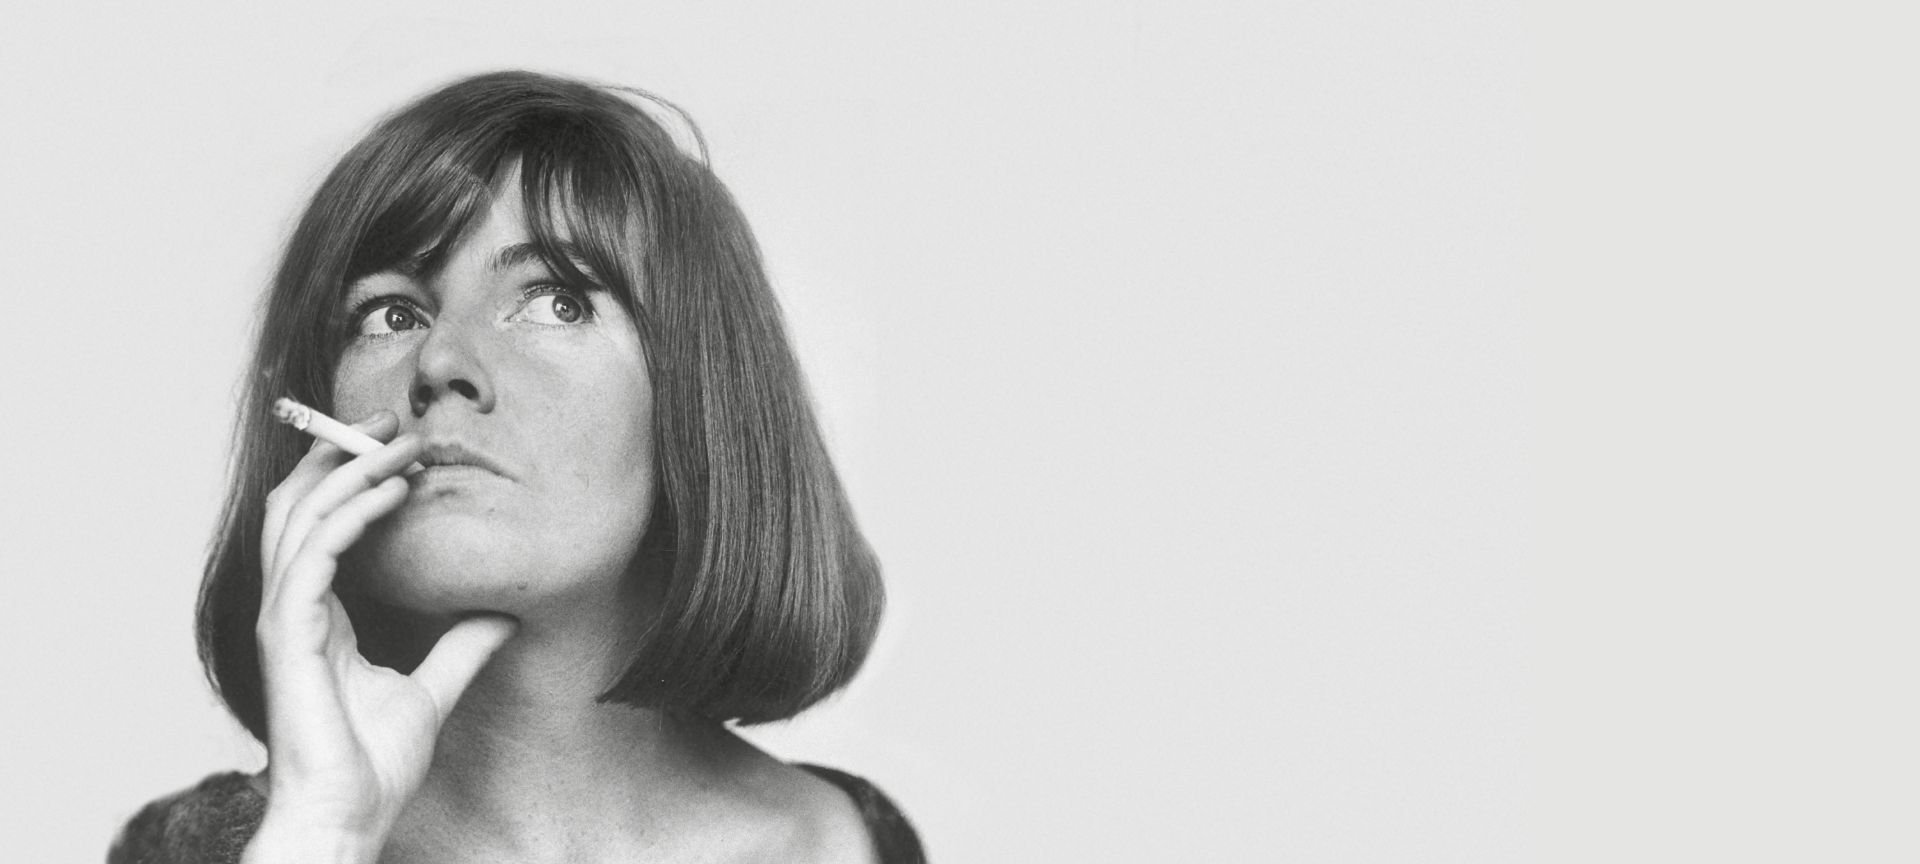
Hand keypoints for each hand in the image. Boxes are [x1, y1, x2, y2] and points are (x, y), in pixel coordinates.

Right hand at [245, 411, 515, 861]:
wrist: (348, 815)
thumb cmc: (372, 765)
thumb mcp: (431, 690)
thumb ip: (460, 648)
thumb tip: (503, 614)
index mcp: (317, 615)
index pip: (321, 525)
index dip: (352, 478)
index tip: (401, 446)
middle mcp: (292, 609)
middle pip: (299, 505)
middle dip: (341, 454)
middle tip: (393, 419)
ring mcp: (283, 620)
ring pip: (301, 518)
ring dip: (350, 473)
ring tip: (400, 444)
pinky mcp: (287, 635)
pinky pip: (311, 556)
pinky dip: (346, 517)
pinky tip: (386, 494)